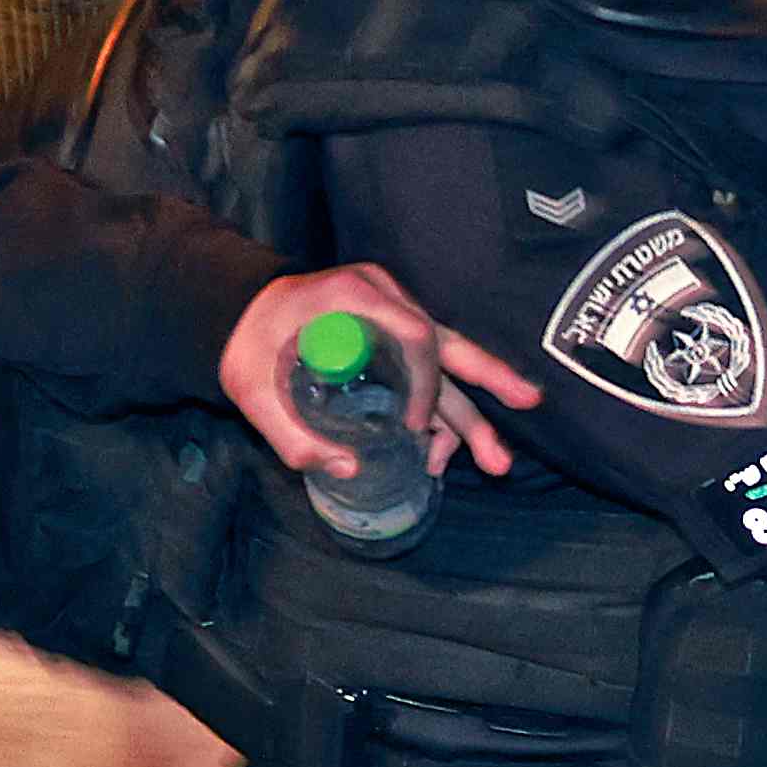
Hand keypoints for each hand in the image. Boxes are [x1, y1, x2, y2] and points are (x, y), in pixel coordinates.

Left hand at [226, 266, 535, 475]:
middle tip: (529, 403)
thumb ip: (290, 435)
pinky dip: (437, 413)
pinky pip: (427, 372)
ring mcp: (390, 316)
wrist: (237, 313)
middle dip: (491, 381)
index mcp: (354, 297)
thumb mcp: (251, 391)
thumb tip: (349, 470)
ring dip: (472, 412)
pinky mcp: (389, 334)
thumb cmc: (245, 344)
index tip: (415, 429)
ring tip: (498, 461)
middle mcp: (383, 300)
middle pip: (448, 345)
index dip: (427, 384)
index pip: (415, 334)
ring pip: (446, 364)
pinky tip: (443, 453)